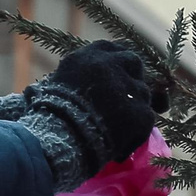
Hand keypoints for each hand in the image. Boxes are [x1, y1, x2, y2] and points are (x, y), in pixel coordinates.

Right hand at [22, 40, 164, 186]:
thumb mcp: (57, 84)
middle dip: (133, 78)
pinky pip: (147, 120)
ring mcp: (130, 87)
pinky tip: (120, 147)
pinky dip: (136, 134)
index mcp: (91, 55)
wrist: (56, 138)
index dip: (118, 62)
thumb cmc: (48, 115)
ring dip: (135, 108)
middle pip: (134, 62)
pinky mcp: (141, 112)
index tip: (118, 73)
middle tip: (127, 98)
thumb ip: (79, 76)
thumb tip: (85, 83)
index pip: (114, 48)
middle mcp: (113, 64)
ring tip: (117, 129)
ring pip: (144, 93)